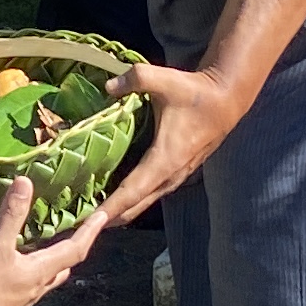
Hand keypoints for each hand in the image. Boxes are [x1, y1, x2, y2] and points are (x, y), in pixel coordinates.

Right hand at [0, 176, 108, 305]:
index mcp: (43, 270)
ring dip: (55, 254)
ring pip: (49, 271)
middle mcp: (39, 283)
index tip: (103, 214)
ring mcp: (25, 293)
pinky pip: (29, 276)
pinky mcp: (10, 298)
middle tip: (80, 225)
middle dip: (75, 243)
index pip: (76, 248)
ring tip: (51, 236)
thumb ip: (11, 216)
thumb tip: (25, 183)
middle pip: (66, 262)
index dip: (90, 230)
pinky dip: (33, 262)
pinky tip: (19, 255)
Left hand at [93, 57, 245, 227]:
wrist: (226, 100)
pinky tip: (117, 199)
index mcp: (164, 160)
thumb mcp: (164, 79)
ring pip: (144, 202)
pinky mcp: (178, 173)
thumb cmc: (195, 93)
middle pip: (135, 206)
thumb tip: (108, 86)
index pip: (131, 192)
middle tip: (79, 226)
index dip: (110, 208)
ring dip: (121, 212)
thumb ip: (135, 79)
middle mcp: (170, 176)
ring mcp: (176, 177)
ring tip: (93, 217)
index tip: (89, 223)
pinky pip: (151, 194)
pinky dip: (133, 201)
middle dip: (108, 218)